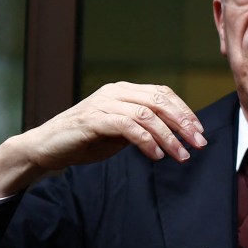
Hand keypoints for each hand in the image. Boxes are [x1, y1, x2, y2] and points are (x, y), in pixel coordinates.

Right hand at [0, 82, 205, 203]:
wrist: (47, 148)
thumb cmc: (85, 141)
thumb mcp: (121, 133)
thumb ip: (143, 127)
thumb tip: (176, 133)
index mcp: (123, 91)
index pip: (163, 94)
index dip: (185, 111)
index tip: (200, 133)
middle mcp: (115, 92)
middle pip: (160, 101)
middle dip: (184, 123)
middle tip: (198, 144)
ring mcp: (103, 104)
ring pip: (147, 114)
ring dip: (168, 136)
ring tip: (180, 155)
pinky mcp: (92, 120)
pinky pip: (128, 126)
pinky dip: (146, 141)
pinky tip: (156, 155)